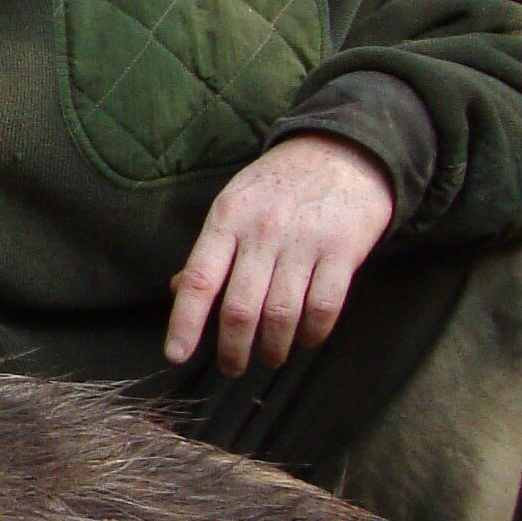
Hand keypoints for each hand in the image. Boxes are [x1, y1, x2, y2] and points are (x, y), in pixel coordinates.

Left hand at [164, 135, 396, 376]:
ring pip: (281, 315)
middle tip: (232, 368)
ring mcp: (304, 242)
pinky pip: (323, 307)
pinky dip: (312, 333)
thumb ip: (209, 250)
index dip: (185, 322)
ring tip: (270, 357)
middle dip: (232, 349)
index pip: (199, 279)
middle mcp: (263, 231)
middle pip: (240, 308)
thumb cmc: (279, 185)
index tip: (176, 355)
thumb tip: (177, 290)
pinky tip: (305, 339)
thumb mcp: (235, 204)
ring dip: (273, 348)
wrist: (344, 152)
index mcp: (228, 218)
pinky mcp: (341, 251)